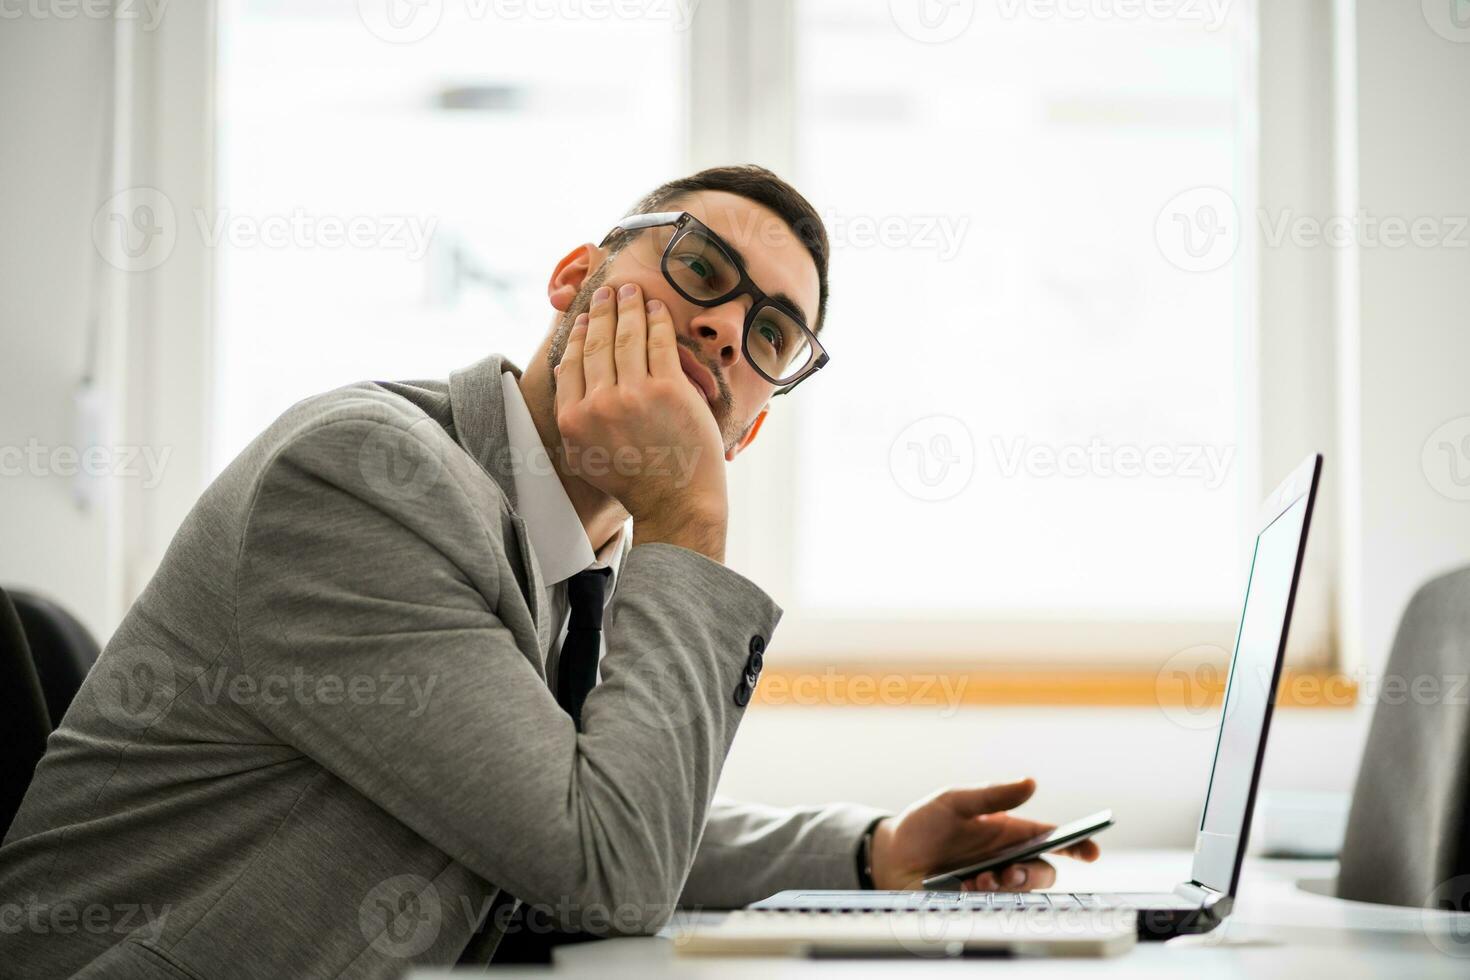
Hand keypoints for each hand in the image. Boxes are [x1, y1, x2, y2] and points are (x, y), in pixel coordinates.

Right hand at [555, 282, 727, 559]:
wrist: (676, 503)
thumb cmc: (635, 482)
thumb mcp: (585, 456)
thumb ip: (572, 417)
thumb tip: (562, 372)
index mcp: (574, 420)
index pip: (571, 364)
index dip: (578, 334)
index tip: (584, 318)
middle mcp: (599, 404)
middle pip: (597, 344)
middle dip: (602, 311)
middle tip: (605, 291)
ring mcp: (634, 394)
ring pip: (627, 337)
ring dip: (628, 307)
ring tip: (631, 291)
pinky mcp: (669, 389)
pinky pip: (659, 342)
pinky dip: (656, 320)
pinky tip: (656, 308)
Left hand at [868, 778, 1099, 891]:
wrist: (890, 856)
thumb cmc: (925, 824)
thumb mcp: (954, 802)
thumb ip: (991, 795)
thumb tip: (1030, 782)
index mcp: (1010, 831)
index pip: (1053, 838)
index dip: (1079, 845)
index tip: (1091, 851)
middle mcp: (1008, 858)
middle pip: (1044, 871)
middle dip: (1035, 873)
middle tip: (1011, 870)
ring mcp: (994, 883)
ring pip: (1022, 892)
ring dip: (1006, 886)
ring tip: (979, 878)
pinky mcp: (977, 903)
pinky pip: (996, 906)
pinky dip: (983, 896)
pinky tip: (962, 887)